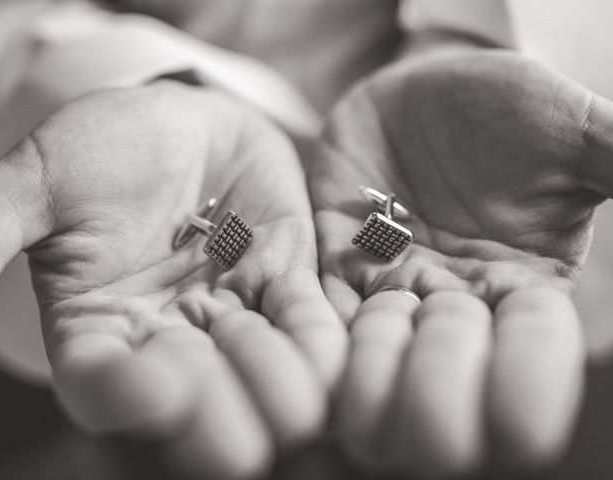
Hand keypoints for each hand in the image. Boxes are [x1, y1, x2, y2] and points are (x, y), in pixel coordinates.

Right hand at [0, 81, 345, 478]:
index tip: (160, 389)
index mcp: (101, 332)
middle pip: (199, 404)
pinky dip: (320, 343)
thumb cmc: (101, 147)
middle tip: (235, 393)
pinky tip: (328, 356)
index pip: (110, 390)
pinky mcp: (285, 284)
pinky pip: (311, 327)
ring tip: (273, 362)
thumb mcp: (38, 182)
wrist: (178, 118)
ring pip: (264, 375)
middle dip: (221, 409)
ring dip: (275, 378)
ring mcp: (234, 317)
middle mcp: (171, 340)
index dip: (132, 400)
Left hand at [310, 48, 612, 476]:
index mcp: (525, 287)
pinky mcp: (338, 266)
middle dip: (442, 373)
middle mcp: (458, 304)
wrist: (419, 91)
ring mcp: (393, 290)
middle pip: (448, 379)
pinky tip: (313, 318)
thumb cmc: (501, 106)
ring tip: (384, 314)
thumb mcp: (566, 130)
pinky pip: (324, 316)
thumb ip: (610, 163)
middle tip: (443, 313)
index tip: (507, 348)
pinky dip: (318, 329)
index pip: (532, 355)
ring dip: (376, 363)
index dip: (525, 374)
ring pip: (379, 364)